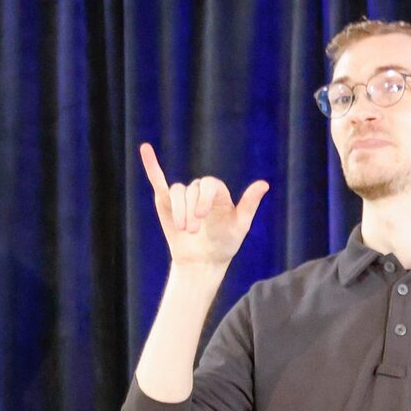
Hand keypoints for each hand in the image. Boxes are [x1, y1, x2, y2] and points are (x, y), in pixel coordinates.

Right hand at [140, 143, 267, 270]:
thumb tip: (265, 183)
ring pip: (177, 192)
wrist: (204, 261)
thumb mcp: (240, 226)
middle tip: (192, 231)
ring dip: (178, 210)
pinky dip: (151, 164)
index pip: (210, 185)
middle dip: (190, 211)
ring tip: (183, 230)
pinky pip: (158, 179)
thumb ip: (249, 204)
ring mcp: (183, 195)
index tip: (201, 216)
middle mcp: (201, 191)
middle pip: (192, 190)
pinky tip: (145, 149)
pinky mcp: (166, 201)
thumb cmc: (225, 244)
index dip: (204, 198)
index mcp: (219, 193)